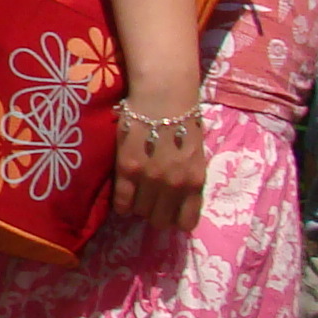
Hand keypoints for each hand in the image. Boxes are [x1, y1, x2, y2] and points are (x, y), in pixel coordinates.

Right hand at [111, 103, 208, 231]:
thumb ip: (189, 181)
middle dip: (155, 214)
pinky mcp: (128, 169)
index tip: (169, 212)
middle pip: (160, 220)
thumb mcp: (196, 157)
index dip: (176, 220)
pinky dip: (122, 203)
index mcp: (195, 182)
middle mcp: (174, 185)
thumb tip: (179, 201)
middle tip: (150, 201)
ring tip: (137, 192)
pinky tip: (124, 194)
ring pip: (141, 212)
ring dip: (138, 206)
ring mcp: (150, 178)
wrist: (163, 96)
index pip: (186, 222)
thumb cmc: (183, 122)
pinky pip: (122, 201)